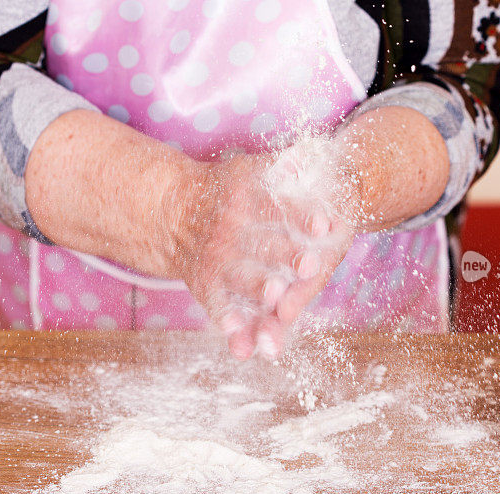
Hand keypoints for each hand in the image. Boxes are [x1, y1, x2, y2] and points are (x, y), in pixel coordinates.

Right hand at [171, 142, 357, 359]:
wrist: (173, 210)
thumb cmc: (228, 190)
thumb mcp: (251, 170)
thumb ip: (282, 167)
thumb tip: (312, 152)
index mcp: (247, 198)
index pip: (279, 205)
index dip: (302, 213)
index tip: (327, 223)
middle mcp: (231, 229)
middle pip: (264, 244)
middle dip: (288, 255)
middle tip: (311, 265)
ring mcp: (216, 259)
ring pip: (241, 276)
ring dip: (258, 287)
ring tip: (275, 297)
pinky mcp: (205, 284)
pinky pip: (216, 303)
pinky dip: (226, 320)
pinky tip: (237, 335)